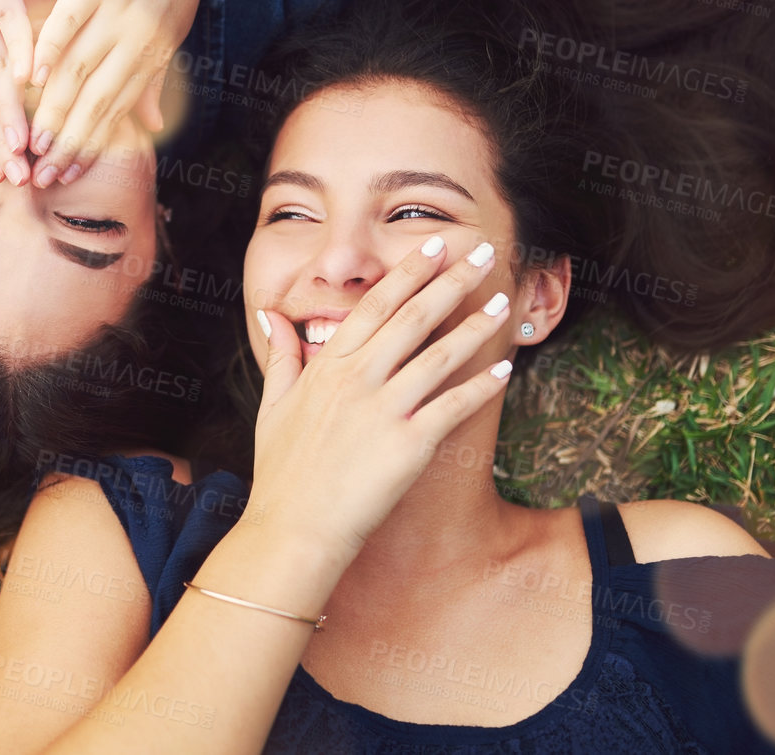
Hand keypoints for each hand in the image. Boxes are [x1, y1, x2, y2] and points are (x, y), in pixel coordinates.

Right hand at [25, 0, 210, 186]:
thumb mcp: (173, 28)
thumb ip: (154, 78)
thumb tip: (152, 127)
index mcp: (154, 54)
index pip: (116, 113)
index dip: (88, 148)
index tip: (63, 177)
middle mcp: (138, 39)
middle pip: (96, 103)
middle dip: (66, 145)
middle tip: (39, 178)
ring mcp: (119, 10)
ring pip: (80, 70)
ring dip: (52, 111)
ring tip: (30, 143)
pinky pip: (70, 19)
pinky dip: (50, 47)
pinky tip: (31, 75)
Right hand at [245, 239, 514, 567]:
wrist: (294, 529)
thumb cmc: (282, 471)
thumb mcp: (273, 405)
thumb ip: (281, 354)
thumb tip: (270, 315)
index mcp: (328, 365)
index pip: (375, 304)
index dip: (408, 271)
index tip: (433, 245)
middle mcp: (357, 379)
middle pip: (414, 317)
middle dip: (452, 280)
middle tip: (482, 253)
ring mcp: (384, 411)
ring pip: (440, 356)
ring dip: (476, 326)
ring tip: (504, 303)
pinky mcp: (408, 446)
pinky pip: (453, 408)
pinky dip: (481, 388)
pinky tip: (504, 370)